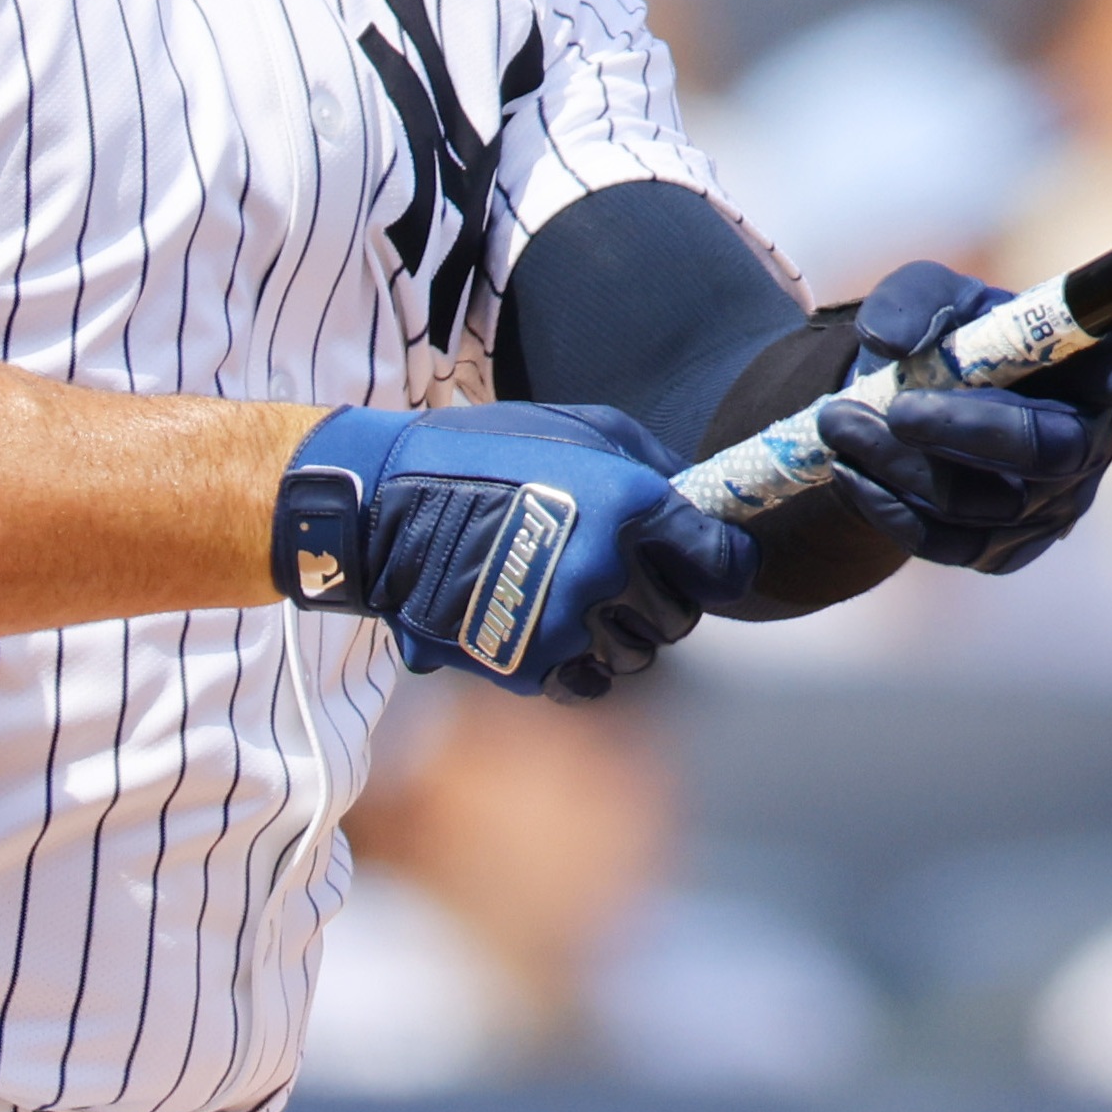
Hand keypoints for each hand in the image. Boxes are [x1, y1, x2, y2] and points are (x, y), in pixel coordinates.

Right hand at [278, 401, 754, 699]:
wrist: (386, 503)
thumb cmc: (483, 454)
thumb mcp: (582, 428)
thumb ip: (651, 465)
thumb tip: (694, 499)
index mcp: (630, 506)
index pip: (723, 562)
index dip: (726, 565)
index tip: (718, 564)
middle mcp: (608, 570)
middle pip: (681, 614)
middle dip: (666, 595)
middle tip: (630, 574)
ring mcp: (567, 624)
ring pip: (638, 653)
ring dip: (622, 632)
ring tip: (582, 599)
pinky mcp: (528, 665)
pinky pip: (588, 683)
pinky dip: (582, 664)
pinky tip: (556, 631)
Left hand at [812, 263, 1111, 574]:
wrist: (899, 411)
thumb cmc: (940, 342)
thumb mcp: (925, 297)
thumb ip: (909, 301)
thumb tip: (893, 343)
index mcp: (1086, 364)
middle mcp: (1085, 441)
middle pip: (1044, 451)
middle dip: (961, 431)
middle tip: (890, 408)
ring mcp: (1051, 507)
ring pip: (981, 505)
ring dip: (898, 468)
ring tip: (837, 424)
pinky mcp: (1006, 551)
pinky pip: (948, 544)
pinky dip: (889, 507)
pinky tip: (851, 470)